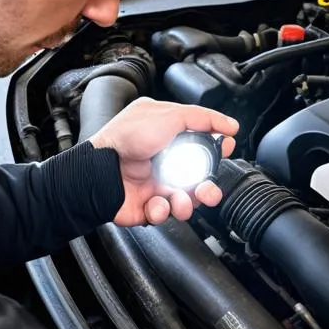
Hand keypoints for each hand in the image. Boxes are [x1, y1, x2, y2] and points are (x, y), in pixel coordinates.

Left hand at [88, 97, 238, 226]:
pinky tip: (156, 201)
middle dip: (208, 188)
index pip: (203, 144)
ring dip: (188, 202)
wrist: (99, 172)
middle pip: (200, 179)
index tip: (225, 151)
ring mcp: (158, 184)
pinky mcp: (149, 205)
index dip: (216, 150)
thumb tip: (229, 126)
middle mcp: (165, 160)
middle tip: (207, 188)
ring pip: (187, 201)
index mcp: (169, 136)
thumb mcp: (167, 116)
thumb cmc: (124, 140)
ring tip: (180, 199)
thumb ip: (201, 118)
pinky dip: (163, 209)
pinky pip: (167, 213)